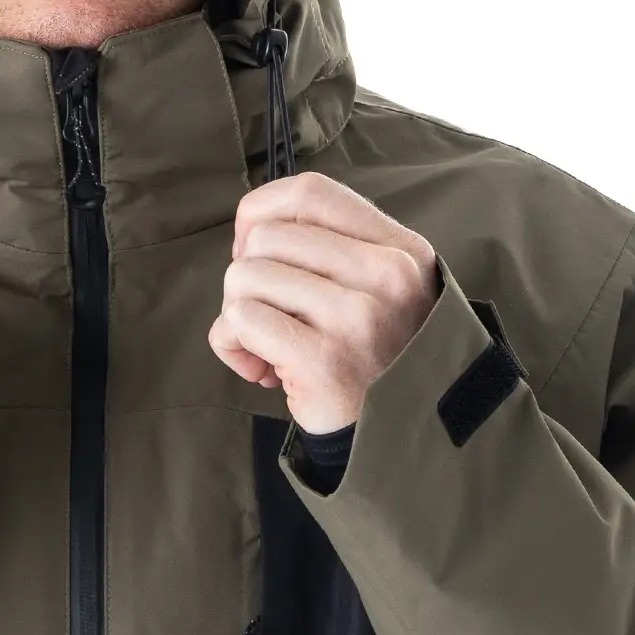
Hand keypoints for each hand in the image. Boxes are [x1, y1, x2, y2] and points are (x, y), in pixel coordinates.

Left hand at [207, 171, 440, 433]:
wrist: (403, 442)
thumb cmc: (376, 360)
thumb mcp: (382, 289)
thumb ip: (331, 247)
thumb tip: (250, 229)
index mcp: (401, 248)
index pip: (309, 192)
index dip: (261, 213)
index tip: (255, 250)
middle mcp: (386, 275)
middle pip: (266, 237)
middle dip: (246, 275)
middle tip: (270, 316)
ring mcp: (356, 317)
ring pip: (244, 276)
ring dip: (236, 314)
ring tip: (269, 346)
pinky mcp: (322, 360)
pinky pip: (240, 319)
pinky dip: (231, 343)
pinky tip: (260, 368)